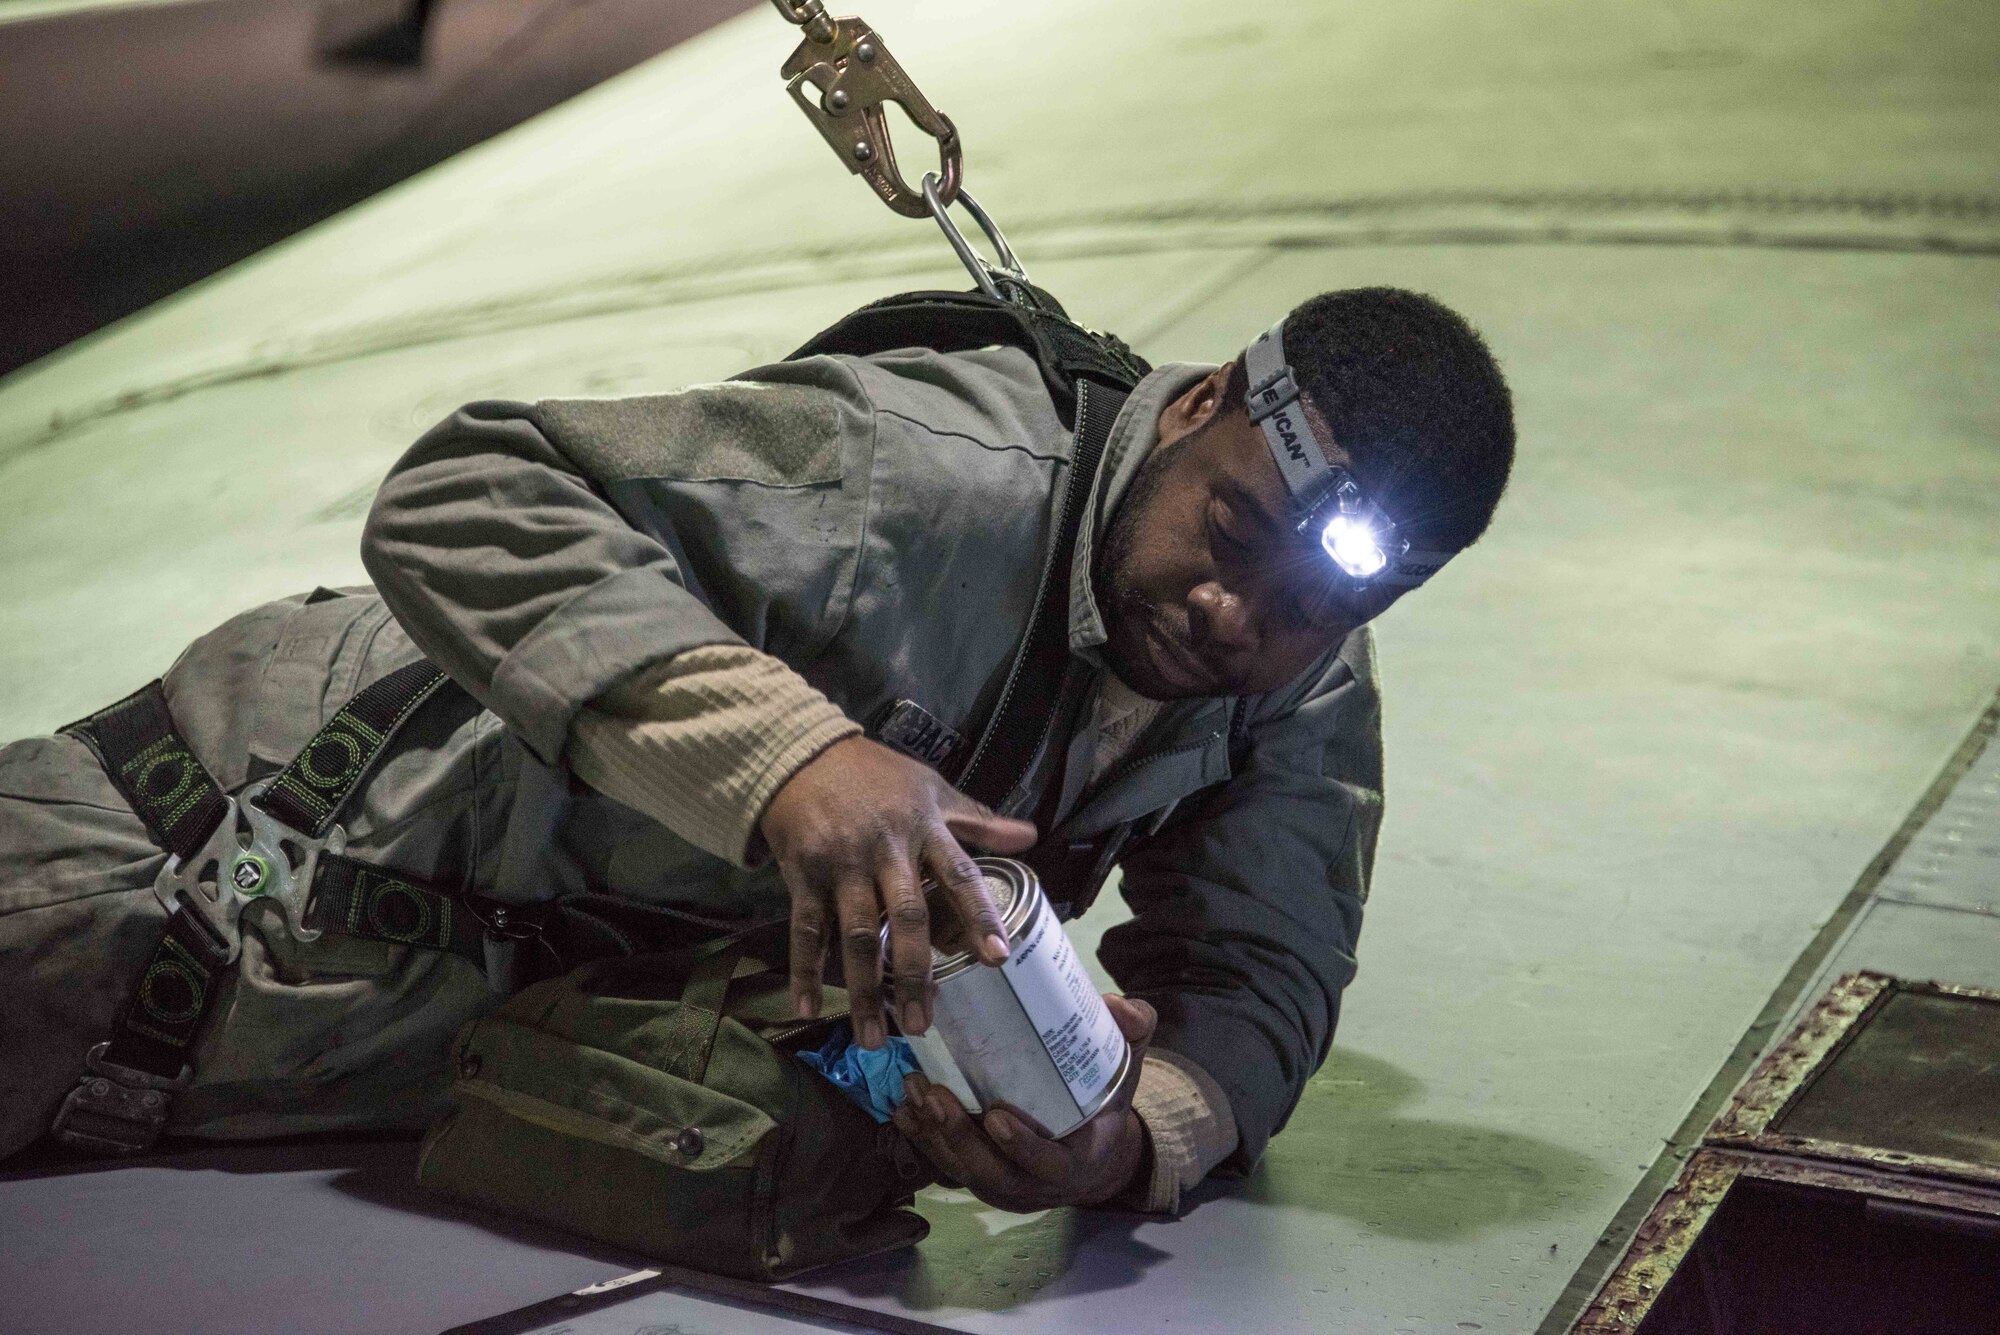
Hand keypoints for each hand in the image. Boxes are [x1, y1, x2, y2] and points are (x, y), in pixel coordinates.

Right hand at [758, 735, 1036, 1046]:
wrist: (802, 755)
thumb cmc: (876, 776)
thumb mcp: (932, 788)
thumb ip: (979, 820)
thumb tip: (1032, 835)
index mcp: (923, 829)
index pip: (959, 877)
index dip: (979, 916)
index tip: (998, 959)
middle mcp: (885, 850)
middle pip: (905, 918)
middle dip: (915, 974)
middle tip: (923, 1024)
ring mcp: (841, 864)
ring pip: (855, 936)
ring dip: (864, 990)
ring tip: (874, 1038)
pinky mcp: (803, 874)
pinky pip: (805, 929)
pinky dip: (804, 970)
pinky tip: (807, 1007)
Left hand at [892, 994, 1157, 1210]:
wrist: (1092, 1155)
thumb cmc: (1104, 1106)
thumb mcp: (1124, 1072)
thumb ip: (1130, 1035)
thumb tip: (1118, 1004)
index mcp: (1073, 1163)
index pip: (1046, 1165)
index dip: (1022, 1147)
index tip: (997, 1116)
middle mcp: (1032, 1185)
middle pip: (989, 1171)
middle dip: (958, 1136)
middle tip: (935, 1093)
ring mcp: (1001, 1186)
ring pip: (960, 1169)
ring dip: (932, 1134)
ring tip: (914, 1089)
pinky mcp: (978, 1179)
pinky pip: (946, 1166)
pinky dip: (922, 1139)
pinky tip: (904, 1109)